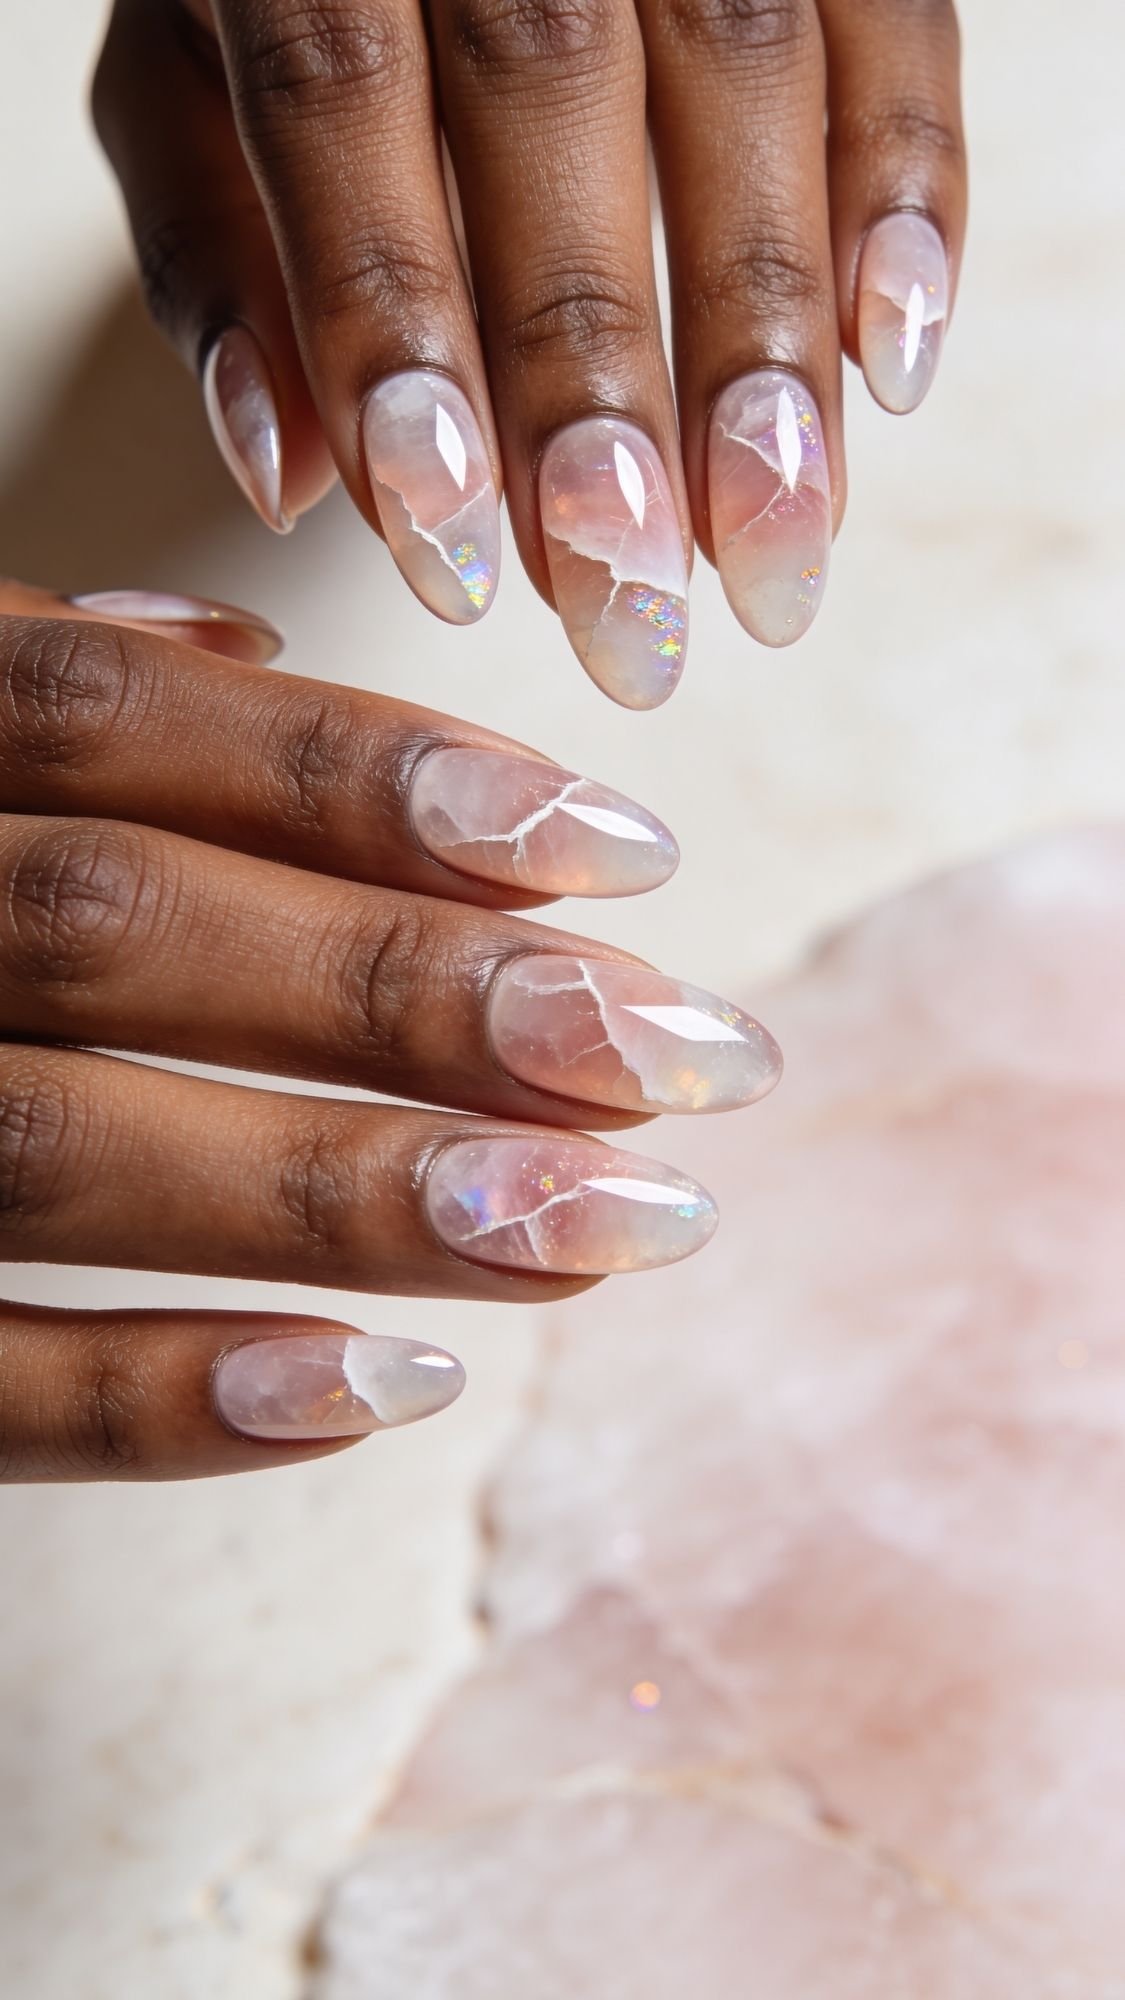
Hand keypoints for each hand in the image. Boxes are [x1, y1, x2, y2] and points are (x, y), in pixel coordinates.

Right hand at [0, 581, 779, 1480]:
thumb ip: (48, 686)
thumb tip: (240, 644)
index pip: (114, 715)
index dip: (365, 773)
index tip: (625, 848)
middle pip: (121, 926)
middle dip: (415, 989)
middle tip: (681, 1056)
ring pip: (58, 1153)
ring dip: (352, 1190)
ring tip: (603, 1224)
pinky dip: (170, 1398)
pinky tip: (395, 1380)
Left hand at [92, 0, 965, 702]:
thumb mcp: (186, 72)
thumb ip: (216, 251)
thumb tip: (291, 478)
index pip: (337, 110)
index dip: (398, 339)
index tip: (454, 552)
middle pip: (551, 94)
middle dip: (596, 377)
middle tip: (630, 597)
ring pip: (743, 64)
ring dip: (766, 329)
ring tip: (775, 543)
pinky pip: (896, 22)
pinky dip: (907, 194)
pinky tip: (895, 364)